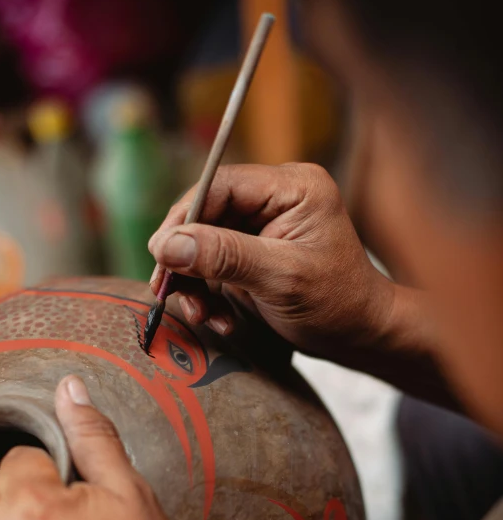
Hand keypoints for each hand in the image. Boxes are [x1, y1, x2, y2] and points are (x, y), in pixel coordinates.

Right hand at [148, 163, 394, 357]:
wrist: (360, 335)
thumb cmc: (338, 303)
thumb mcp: (282, 279)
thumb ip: (225, 257)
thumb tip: (166, 244)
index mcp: (292, 187)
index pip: (220, 185)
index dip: (184, 217)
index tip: (159, 253)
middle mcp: (275, 199)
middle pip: (205, 214)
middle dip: (185, 256)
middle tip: (167, 290)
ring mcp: (262, 227)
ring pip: (203, 242)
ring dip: (194, 282)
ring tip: (202, 314)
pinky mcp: (252, 254)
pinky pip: (213, 266)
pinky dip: (208, 294)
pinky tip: (220, 319)